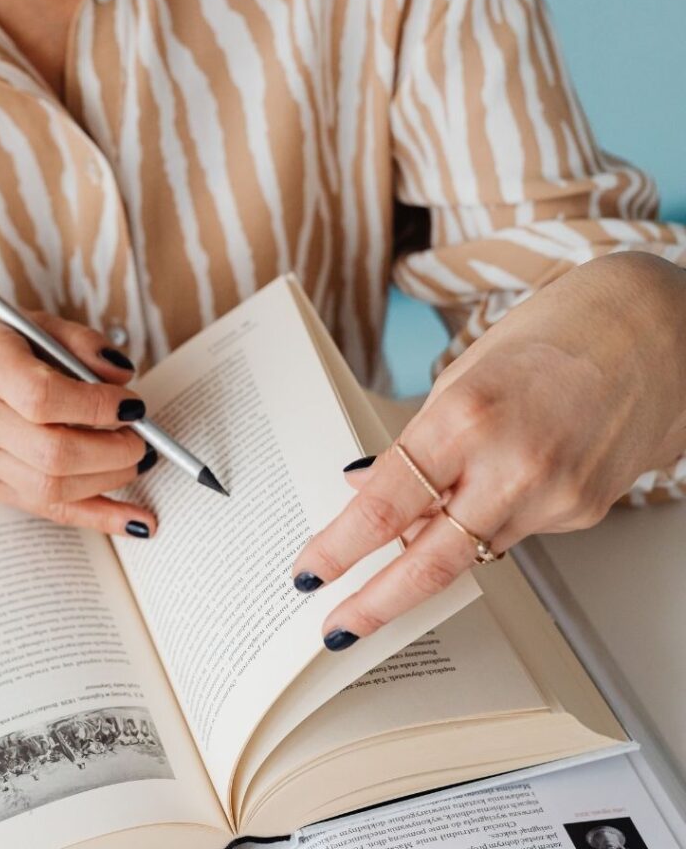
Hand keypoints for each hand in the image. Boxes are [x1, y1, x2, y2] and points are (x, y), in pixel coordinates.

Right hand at [0, 308, 156, 537]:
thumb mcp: (25, 321)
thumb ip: (78, 343)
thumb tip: (124, 377)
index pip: (43, 398)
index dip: (96, 406)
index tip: (132, 403)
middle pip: (53, 453)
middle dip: (113, 450)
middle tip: (143, 436)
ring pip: (52, 488)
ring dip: (110, 479)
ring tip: (138, 458)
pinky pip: (48, 509)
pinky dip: (98, 517)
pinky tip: (138, 520)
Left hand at [293, 252, 685, 649]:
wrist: (651, 333)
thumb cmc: (552, 337)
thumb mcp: (461, 375)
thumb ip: (415, 439)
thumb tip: (366, 485)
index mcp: (465, 419)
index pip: (383, 506)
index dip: (338, 548)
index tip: (309, 571)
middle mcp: (512, 467)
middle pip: (429, 562)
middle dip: (375, 604)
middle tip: (337, 628)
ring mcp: (555, 498)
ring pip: (472, 549)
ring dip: (437, 547)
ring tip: (432, 514)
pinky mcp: (584, 513)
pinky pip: (514, 532)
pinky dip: (490, 516)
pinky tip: (504, 476)